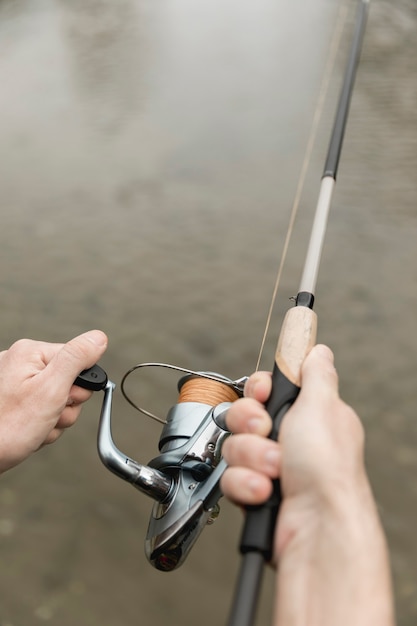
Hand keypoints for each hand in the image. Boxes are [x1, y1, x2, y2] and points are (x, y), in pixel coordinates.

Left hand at [0, 330, 107, 472]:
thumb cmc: (7, 428)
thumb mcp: (51, 390)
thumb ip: (77, 359)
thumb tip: (98, 338)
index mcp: (30, 352)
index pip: (77, 360)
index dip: (77, 386)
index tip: (63, 399)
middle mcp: (21, 363)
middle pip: (69, 382)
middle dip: (65, 406)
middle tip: (48, 416)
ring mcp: (16, 383)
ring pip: (58, 400)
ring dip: (54, 420)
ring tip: (36, 427)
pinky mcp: (14, 401)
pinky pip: (43, 411)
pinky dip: (42, 425)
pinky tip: (30, 431)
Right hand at [221, 344, 366, 548]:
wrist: (316, 528)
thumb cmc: (326, 470)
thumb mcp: (322, 407)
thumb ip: (316, 374)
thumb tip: (318, 352)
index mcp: (308, 416)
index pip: (268, 390)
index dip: (257, 390)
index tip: (261, 395)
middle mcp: (290, 440)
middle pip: (244, 415)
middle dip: (250, 424)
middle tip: (266, 431)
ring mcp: (272, 467)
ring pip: (234, 446)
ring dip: (251, 457)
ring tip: (274, 470)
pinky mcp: (256, 491)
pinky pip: (230, 476)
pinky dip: (246, 483)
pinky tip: (265, 491)